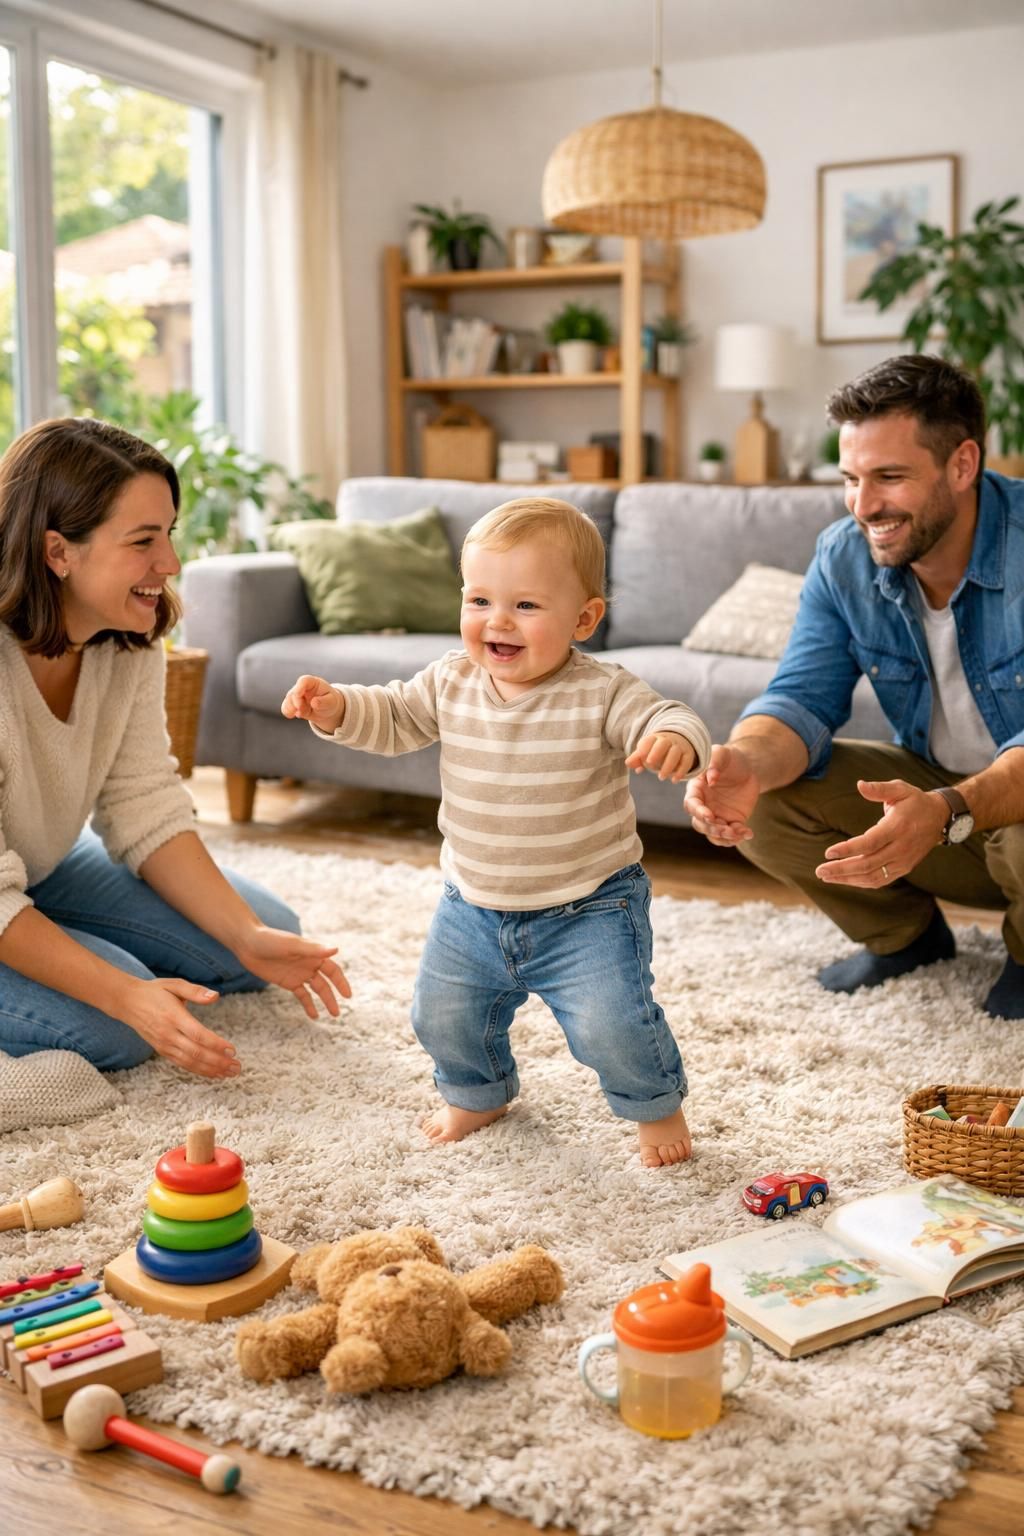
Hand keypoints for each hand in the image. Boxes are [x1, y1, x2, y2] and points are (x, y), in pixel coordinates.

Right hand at [121, 978, 240, 1078]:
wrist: (127, 1002)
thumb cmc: (155, 991)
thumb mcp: (175, 984)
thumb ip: (195, 991)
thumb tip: (215, 996)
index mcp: (173, 1017)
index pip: (197, 1035)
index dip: (216, 1045)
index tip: (232, 1050)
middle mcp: (168, 1034)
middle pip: (196, 1053)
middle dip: (218, 1062)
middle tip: (237, 1067)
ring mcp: (164, 1044)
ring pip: (189, 1062)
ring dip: (211, 1070)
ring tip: (230, 1073)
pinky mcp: (161, 1050)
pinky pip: (182, 1063)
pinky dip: (198, 1070)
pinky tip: (213, 1073)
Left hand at [235, 925, 351, 1019]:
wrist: (248, 943)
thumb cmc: (271, 940)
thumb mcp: (292, 945)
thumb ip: (314, 949)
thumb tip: (336, 949)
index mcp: (314, 954)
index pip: (333, 970)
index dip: (341, 982)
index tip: (347, 995)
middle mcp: (309, 964)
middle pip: (326, 983)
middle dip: (334, 996)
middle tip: (338, 1012)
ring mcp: (299, 973)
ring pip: (316, 990)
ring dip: (325, 1001)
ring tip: (333, 1015)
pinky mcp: (288, 981)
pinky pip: (302, 995)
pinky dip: (308, 1005)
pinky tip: (314, 1015)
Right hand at [281, 675, 342, 731]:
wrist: (327, 709)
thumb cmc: (330, 702)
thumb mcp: (331, 702)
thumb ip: (324, 702)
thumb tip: (314, 703)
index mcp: (313, 682)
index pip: (303, 681)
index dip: (299, 687)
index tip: (298, 696)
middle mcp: (302, 687)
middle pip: (293, 692)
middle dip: (296, 703)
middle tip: (302, 711)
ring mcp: (296, 695)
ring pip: (288, 700)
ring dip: (292, 709)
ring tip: (302, 714)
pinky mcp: (292, 704)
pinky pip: (285, 708)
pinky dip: (289, 713)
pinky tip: (297, 715)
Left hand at [625, 732, 694, 781]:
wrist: (678, 742)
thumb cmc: (657, 750)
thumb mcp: (646, 752)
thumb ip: (637, 758)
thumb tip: (628, 763)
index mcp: (655, 738)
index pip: (649, 740)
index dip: (644, 747)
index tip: (640, 756)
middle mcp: (668, 741)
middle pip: (663, 744)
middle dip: (656, 752)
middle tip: (649, 764)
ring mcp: (679, 747)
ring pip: (675, 753)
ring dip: (668, 765)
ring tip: (661, 777)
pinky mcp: (688, 755)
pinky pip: (686, 761)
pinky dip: (681, 771)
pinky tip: (674, 780)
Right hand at [683, 743, 759, 844]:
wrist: (747, 768)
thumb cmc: (730, 759)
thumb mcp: (722, 754)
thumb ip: (715, 762)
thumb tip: (711, 778)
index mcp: (696, 790)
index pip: (691, 805)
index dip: (699, 812)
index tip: (710, 816)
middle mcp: (703, 806)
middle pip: (700, 824)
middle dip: (712, 829)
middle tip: (726, 829)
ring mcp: (716, 815)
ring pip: (713, 833)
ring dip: (723, 837)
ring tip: (738, 833)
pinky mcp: (731, 821)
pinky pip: (730, 835)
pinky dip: (737, 838)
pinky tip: (748, 833)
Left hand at [815, 779, 947, 887]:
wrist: (940, 817)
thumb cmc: (915, 801)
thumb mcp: (900, 789)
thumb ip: (879, 788)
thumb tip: (860, 784)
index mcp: (898, 828)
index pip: (870, 843)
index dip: (849, 850)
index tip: (828, 853)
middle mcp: (901, 848)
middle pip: (868, 864)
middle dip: (841, 869)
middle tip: (819, 871)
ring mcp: (903, 861)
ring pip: (873, 876)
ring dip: (848, 879)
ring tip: (826, 877)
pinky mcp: (904, 868)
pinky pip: (880, 880)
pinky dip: (861, 882)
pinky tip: (844, 879)